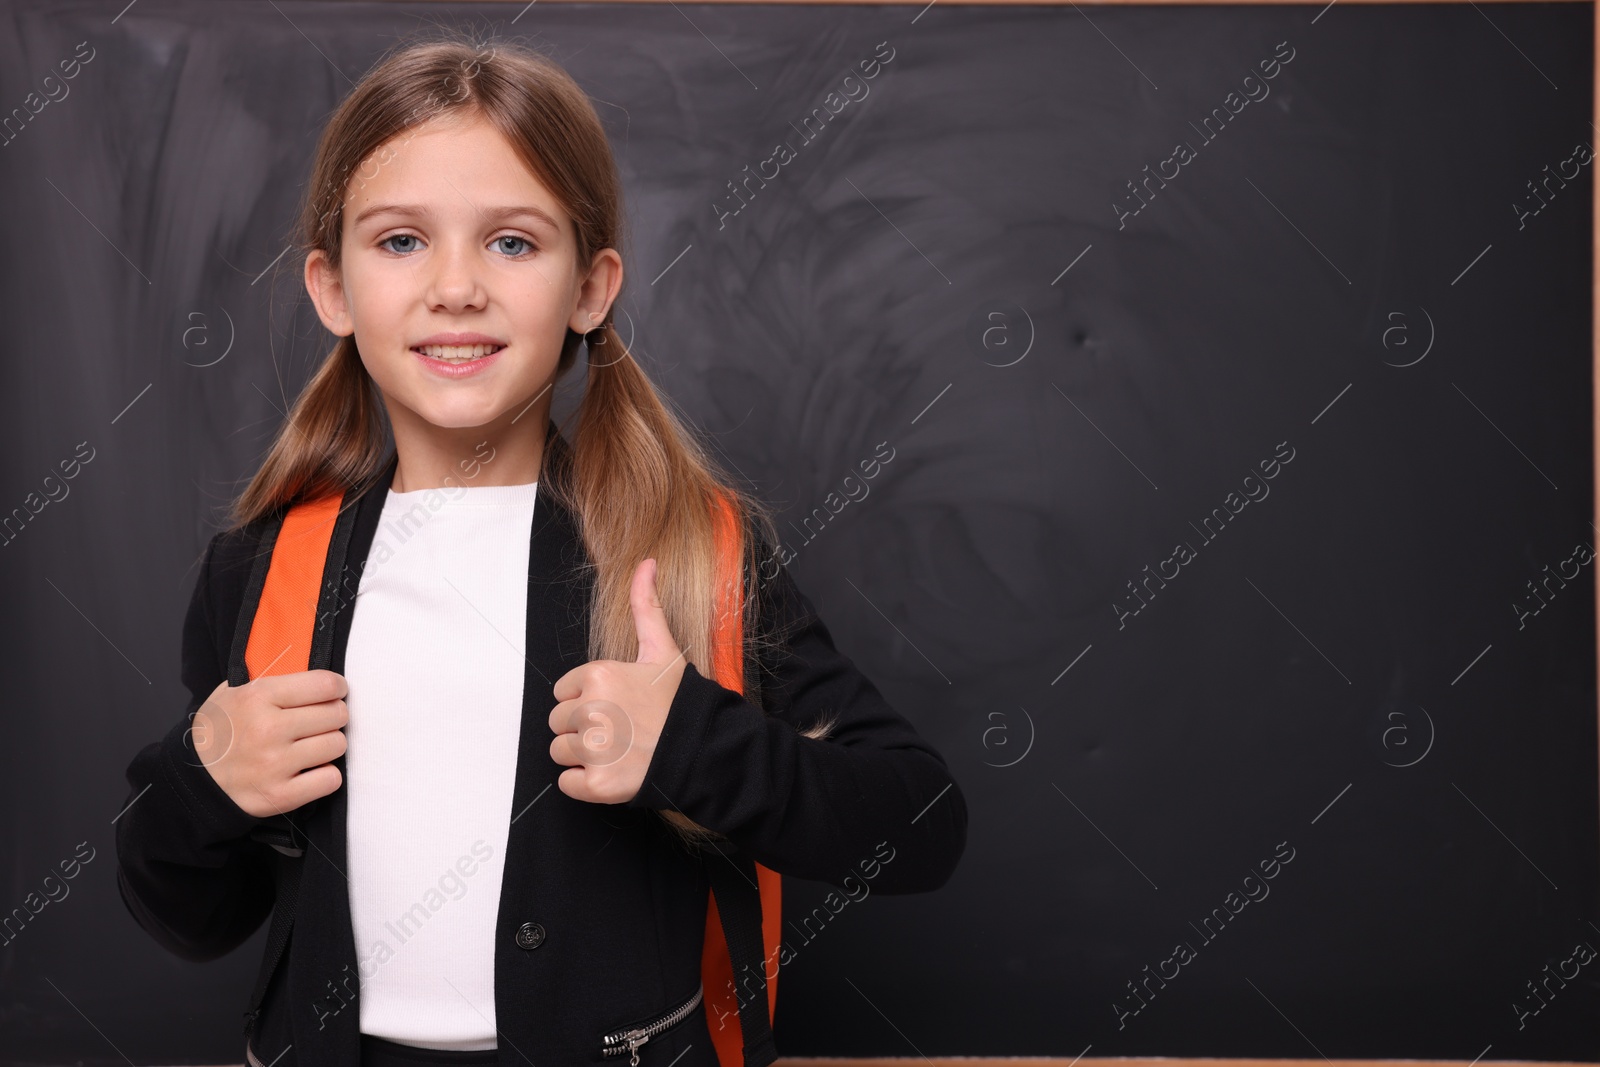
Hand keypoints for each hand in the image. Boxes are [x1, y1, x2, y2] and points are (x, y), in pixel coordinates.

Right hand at [189, 669, 348, 818]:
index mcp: (257, 697)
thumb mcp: (233, 692)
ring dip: (329, 745)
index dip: (337, 687)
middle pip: (336, 714)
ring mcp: (274, 765)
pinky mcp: (280, 796)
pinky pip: (331, 780)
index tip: (335, 692)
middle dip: (333, 716)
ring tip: (311, 746)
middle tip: (319, 721)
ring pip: (337, 745)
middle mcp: (267, 729)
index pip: (324, 684)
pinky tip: (309, 770)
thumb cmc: (219, 732)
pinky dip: (325, 776)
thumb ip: (272, 680)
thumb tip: (310, 669)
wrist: (192, 780)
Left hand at [549, 558, 687, 804]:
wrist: (705, 749)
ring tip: (618, 751)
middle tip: (619, 731)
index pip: (564, 691)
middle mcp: (592, 710)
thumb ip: (646, 606)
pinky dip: (584, 784)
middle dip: (582, 728)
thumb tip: (646, 562)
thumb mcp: (662, 649)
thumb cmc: (681, 701)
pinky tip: (612, 773)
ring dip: (582, 756)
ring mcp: (594, 749)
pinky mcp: (597, 784)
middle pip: (559, 722)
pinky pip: (566, 783)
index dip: (587, 699)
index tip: (615, 706)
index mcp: (599, 675)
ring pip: (560, 752)